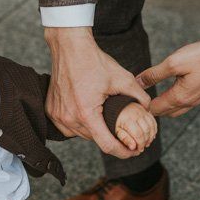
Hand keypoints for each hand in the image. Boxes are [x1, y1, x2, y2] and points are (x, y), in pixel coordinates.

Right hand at [45, 27, 150, 158]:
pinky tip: (88, 115)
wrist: (69, 47)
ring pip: (80, 134)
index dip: (123, 152)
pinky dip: (79, 124)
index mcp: (87, 113)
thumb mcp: (123, 78)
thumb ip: (139, 96)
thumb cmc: (93, 61)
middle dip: (110, 137)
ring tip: (105, 121)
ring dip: (94, 130)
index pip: (107, 145)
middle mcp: (69, 118)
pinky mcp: (50, 110)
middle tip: (124, 132)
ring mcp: (57, 115)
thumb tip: (148, 109)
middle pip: (94, 139)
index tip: (133, 151)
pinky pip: (68, 127)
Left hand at [114, 102, 157, 152]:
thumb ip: (124, 139)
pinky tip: (151, 135)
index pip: (138, 134)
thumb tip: (133, 147)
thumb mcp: (116, 130)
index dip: (140, 144)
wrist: (116, 107)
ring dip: (151, 136)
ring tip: (147, 142)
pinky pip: (153, 121)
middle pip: (146, 130)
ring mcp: (142, 111)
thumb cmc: (115, 121)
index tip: (139, 149)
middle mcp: (136, 114)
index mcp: (127, 120)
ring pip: (151, 125)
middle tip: (143, 147)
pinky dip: (154, 129)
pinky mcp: (145, 110)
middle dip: (146, 141)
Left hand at [137, 39, 199, 117]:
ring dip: (164, 106)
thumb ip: (154, 74)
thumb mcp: (174, 63)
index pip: (155, 109)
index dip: (142, 107)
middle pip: (165, 113)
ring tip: (153, 98)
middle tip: (139, 102)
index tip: (132, 101)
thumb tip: (138, 82)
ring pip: (176, 109)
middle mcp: (190, 102)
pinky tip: (173, 92)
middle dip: (152, 110)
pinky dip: (175, 101)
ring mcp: (199, 99)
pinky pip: (186, 103)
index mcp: (180, 97)